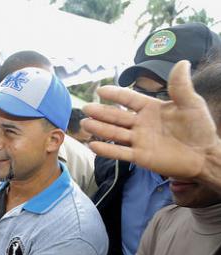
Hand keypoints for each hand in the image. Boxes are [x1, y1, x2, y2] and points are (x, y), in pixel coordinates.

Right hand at [83, 60, 217, 181]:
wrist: (205, 156)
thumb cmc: (200, 128)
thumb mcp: (192, 104)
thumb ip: (181, 86)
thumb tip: (182, 62)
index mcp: (151, 109)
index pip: (129, 99)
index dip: (115, 95)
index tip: (100, 90)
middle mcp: (141, 124)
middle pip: (116, 117)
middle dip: (101, 113)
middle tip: (85, 109)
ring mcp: (139, 140)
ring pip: (115, 133)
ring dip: (99, 129)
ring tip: (85, 124)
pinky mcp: (140, 156)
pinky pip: (120, 152)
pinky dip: (107, 150)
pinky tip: (93, 146)